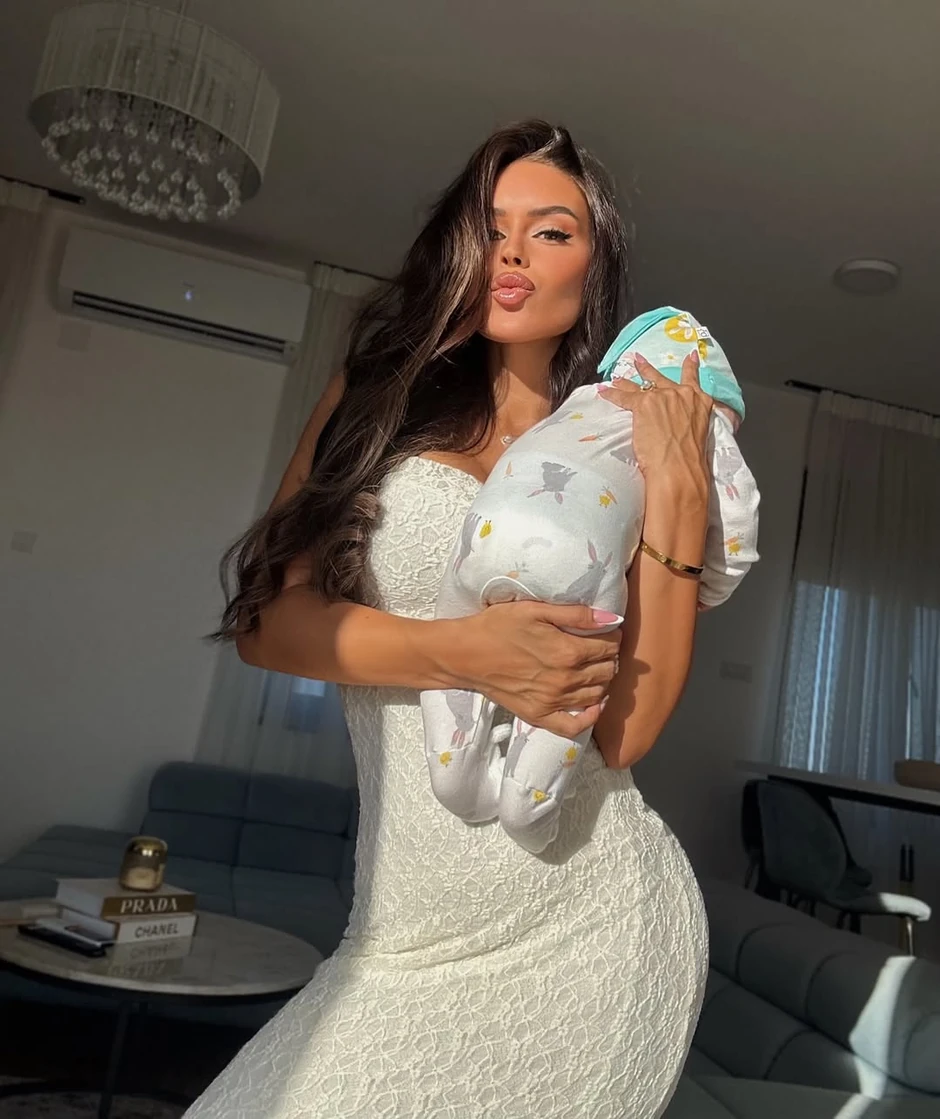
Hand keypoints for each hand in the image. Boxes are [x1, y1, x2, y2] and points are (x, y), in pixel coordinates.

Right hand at [455, 601, 621, 737]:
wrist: (465, 653)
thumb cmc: (498, 626)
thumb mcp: (535, 610)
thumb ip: (576, 614)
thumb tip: (612, 619)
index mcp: (568, 651)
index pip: (609, 648)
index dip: (612, 638)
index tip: (606, 632)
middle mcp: (566, 680)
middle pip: (607, 672)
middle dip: (610, 658)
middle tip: (600, 648)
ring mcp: (553, 701)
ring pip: (597, 695)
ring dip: (602, 681)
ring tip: (594, 669)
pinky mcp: (539, 715)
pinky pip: (574, 726)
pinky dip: (589, 717)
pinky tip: (592, 705)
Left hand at [598, 350, 711, 506]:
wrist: (679, 467)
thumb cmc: (690, 458)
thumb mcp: (701, 432)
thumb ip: (693, 420)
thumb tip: (686, 427)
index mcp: (699, 401)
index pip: (693, 379)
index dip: (690, 367)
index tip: (690, 357)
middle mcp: (682, 393)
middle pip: (661, 378)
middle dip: (647, 369)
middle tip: (638, 360)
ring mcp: (662, 396)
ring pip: (640, 385)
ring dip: (626, 381)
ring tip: (617, 376)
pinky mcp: (643, 404)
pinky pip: (623, 397)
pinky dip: (612, 394)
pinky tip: (604, 391)